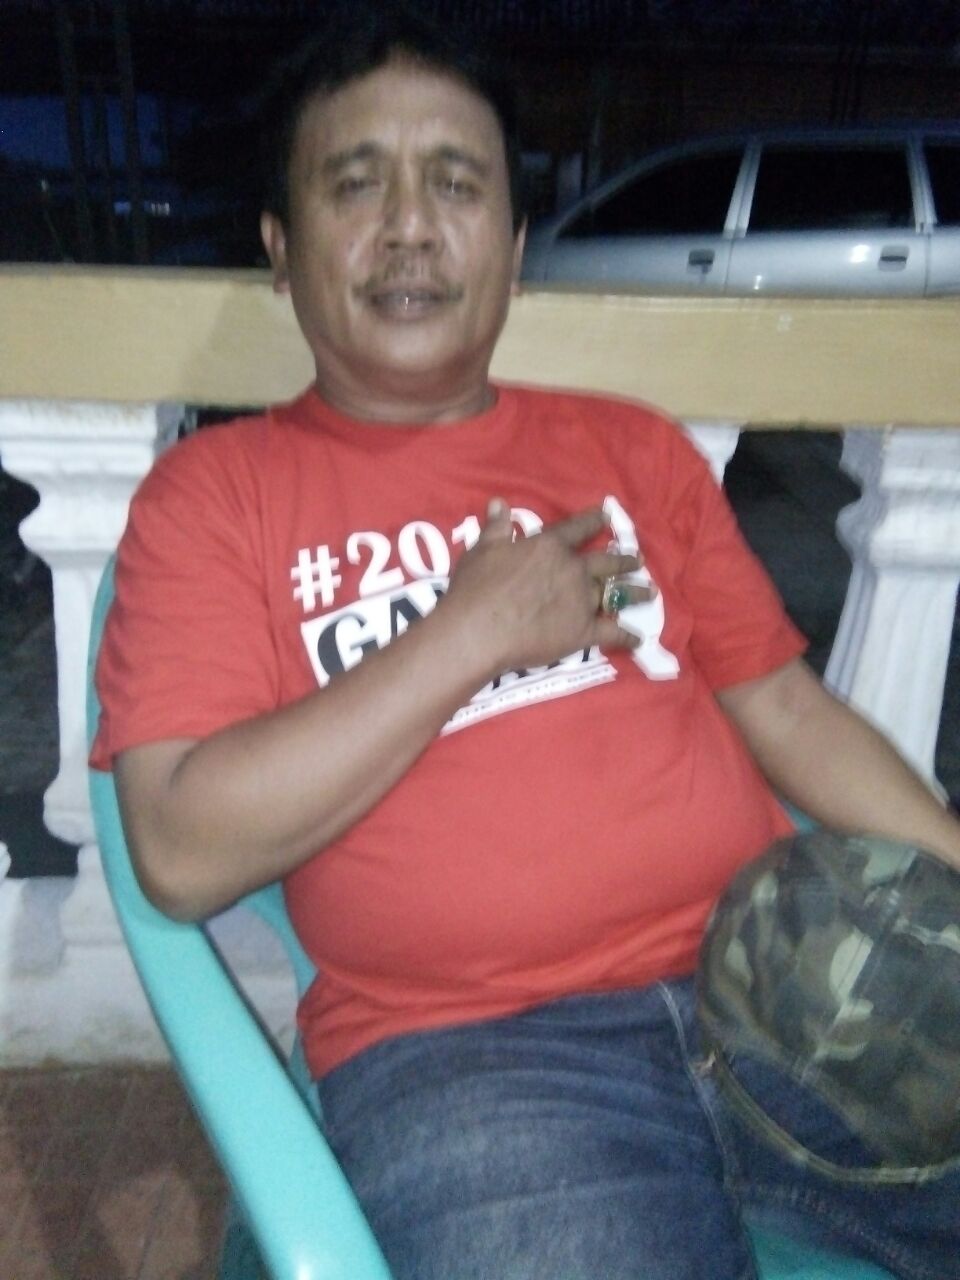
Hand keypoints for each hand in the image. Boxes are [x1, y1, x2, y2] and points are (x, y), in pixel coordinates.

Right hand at [444, 498, 652, 674]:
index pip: (578, 528)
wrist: (479, 629)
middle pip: (605, 561)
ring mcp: (581, 601)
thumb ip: (497, 528)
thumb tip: (499, 504)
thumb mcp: (482, 550)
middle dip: (623, 559)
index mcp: (550, 547)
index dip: (594, 520)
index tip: (607, 515)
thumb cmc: (476, 588)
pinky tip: (638, 640)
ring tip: (650, 592)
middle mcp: (573, 569)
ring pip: (615, 593)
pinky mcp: (583, 632)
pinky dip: (627, 637)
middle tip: (637, 559)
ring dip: (634, 592)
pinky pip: (612, 633)